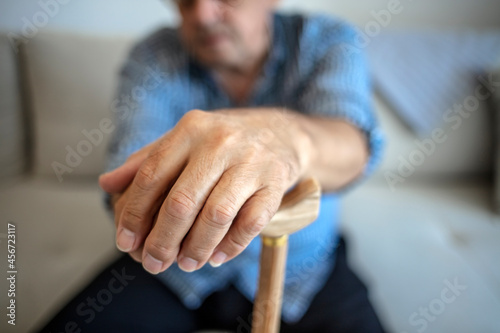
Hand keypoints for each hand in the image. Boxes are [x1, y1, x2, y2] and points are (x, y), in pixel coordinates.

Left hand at [99, 109, 310, 273]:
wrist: (282, 132)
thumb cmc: (224, 141)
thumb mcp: (185, 140)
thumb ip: (147, 160)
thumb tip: (107, 184)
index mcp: (190, 129)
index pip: (152, 175)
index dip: (135, 213)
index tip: (126, 242)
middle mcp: (220, 142)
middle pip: (181, 202)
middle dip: (162, 241)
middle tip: (153, 263)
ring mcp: (251, 162)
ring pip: (216, 216)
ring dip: (196, 249)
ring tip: (186, 264)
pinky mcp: (276, 181)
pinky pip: (250, 223)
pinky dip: (231, 246)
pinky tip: (217, 257)